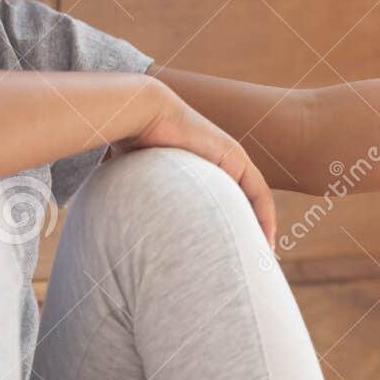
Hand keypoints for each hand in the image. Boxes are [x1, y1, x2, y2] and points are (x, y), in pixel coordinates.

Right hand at [103, 81, 277, 248]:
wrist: (140, 115)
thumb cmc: (128, 145)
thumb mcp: (137, 180)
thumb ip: (135, 199)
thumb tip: (113, 227)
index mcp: (198, 171)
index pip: (222, 205)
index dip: (230, 229)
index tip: (231, 259)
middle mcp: (216, 163)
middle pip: (241, 205)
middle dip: (249, 235)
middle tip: (252, 265)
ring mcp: (228, 158)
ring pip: (254, 199)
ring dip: (262, 228)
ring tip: (264, 257)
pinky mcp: (235, 156)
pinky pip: (258, 191)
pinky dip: (266, 215)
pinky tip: (267, 237)